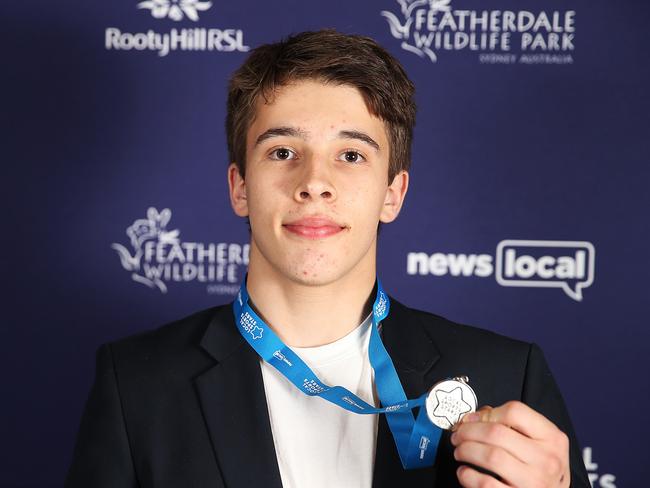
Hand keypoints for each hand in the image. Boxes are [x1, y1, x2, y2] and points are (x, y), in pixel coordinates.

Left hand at [450, 401, 569, 487]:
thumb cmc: (543, 468)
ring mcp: (534, 482)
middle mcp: (546, 459)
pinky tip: (465, 472)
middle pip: (496, 433)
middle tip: (458, 434)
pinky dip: (468, 476)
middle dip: (468, 431)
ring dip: (466, 450)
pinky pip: (486, 484)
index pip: (515, 412)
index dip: (487, 413)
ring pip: (490, 456)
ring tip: (460, 451)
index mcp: (552, 438)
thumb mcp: (541, 442)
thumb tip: (476, 417)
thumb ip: (513, 425)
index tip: (473, 419)